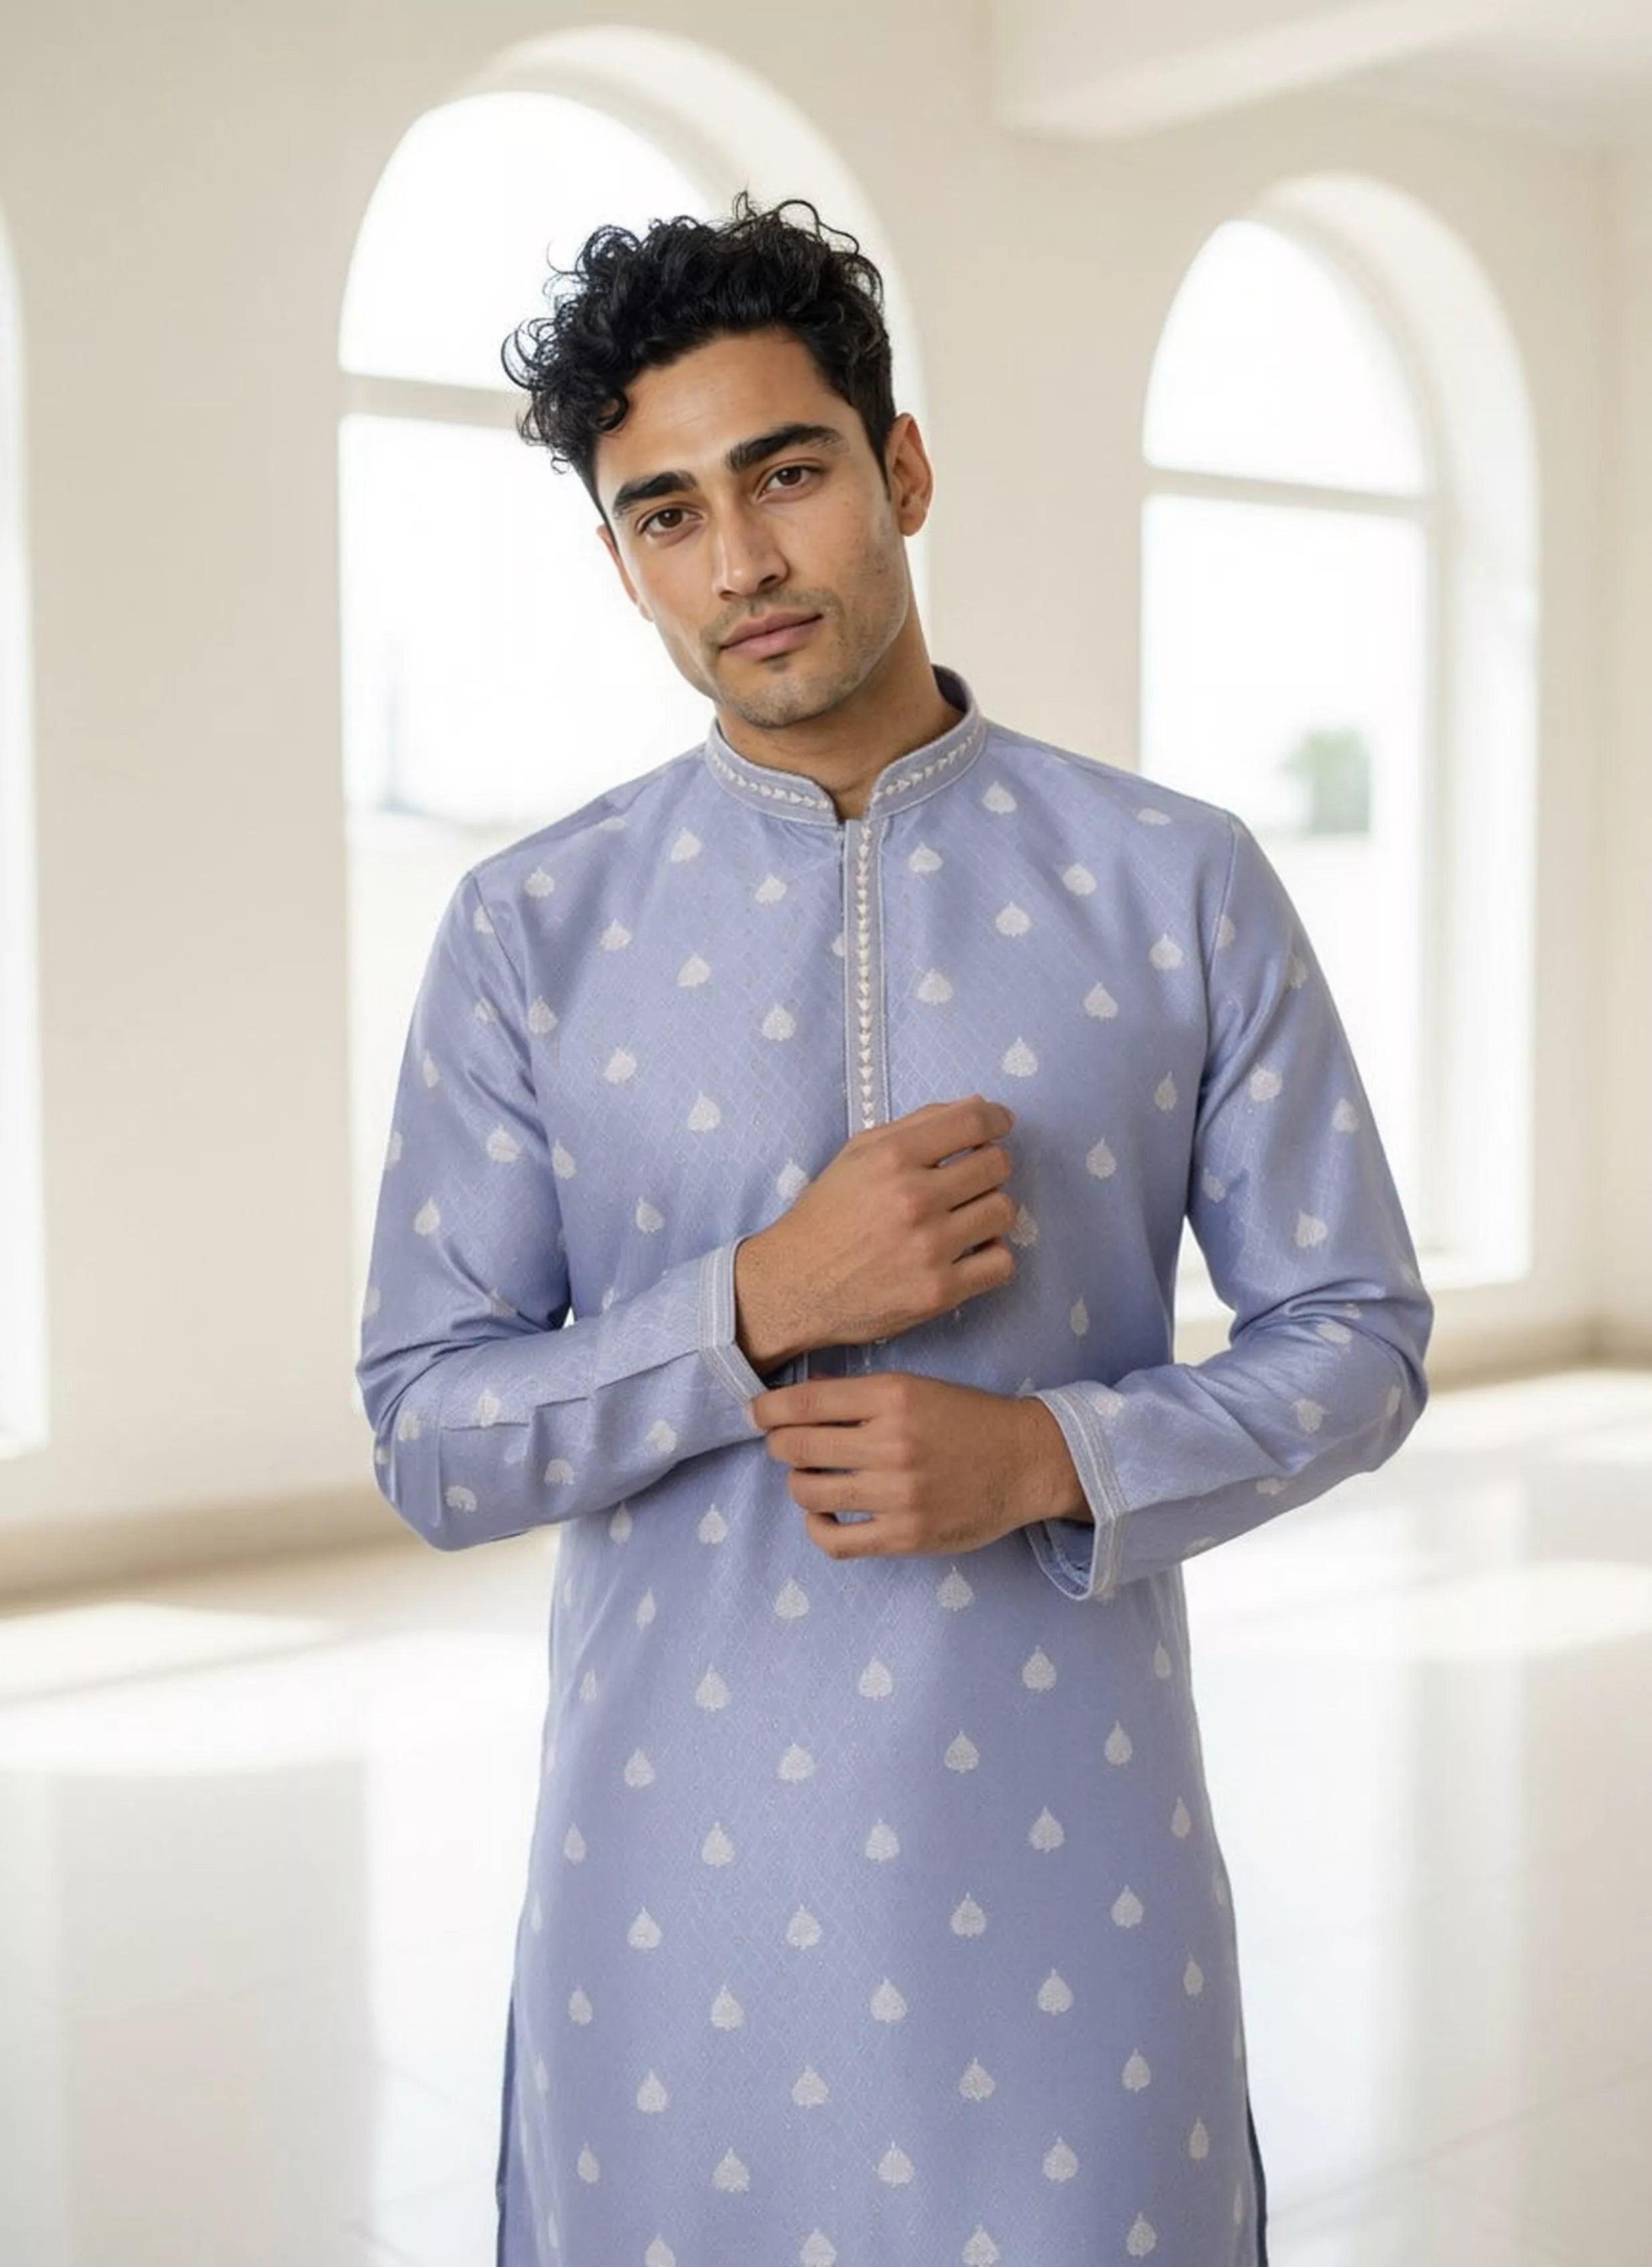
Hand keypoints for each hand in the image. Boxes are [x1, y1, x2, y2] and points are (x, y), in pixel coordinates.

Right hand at [734, 1096, 1020, 1366]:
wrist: (795, 1285)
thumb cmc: (828, 1214)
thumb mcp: (858, 1153)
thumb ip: (917, 1125)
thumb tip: (978, 1106)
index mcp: (892, 1157)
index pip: (973, 1122)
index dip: (997, 1120)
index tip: (1000, 1126)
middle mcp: (914, 1199)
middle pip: (997, 1165)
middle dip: (991, 1166)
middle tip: (972, 1179)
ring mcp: (929, 1248)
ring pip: (1004, 1212)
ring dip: (991, 1210)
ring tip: (967, 1218)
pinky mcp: (939, 1291)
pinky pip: (1002, 1264)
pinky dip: (992, 1257)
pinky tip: (971, 1253)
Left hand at [747, 1370, 1079, 1561]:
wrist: (1026, 1461)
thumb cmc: (967, 1419)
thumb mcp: (916, 1388)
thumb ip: (858, 1393)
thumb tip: (799, 1396)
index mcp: (893, 1396)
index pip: (805, 1401)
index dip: (767, 1408)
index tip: (756, 1413)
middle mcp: (892, 1443)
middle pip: (797, 1447)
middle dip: (777, 1445)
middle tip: (782, 1445)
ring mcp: (898, 1494)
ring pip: (808, 1493)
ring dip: (798, 1484)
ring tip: (810, 1479)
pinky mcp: (905, 1535)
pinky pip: (835, 1541)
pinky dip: (817, 1527)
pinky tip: (824, 1515)